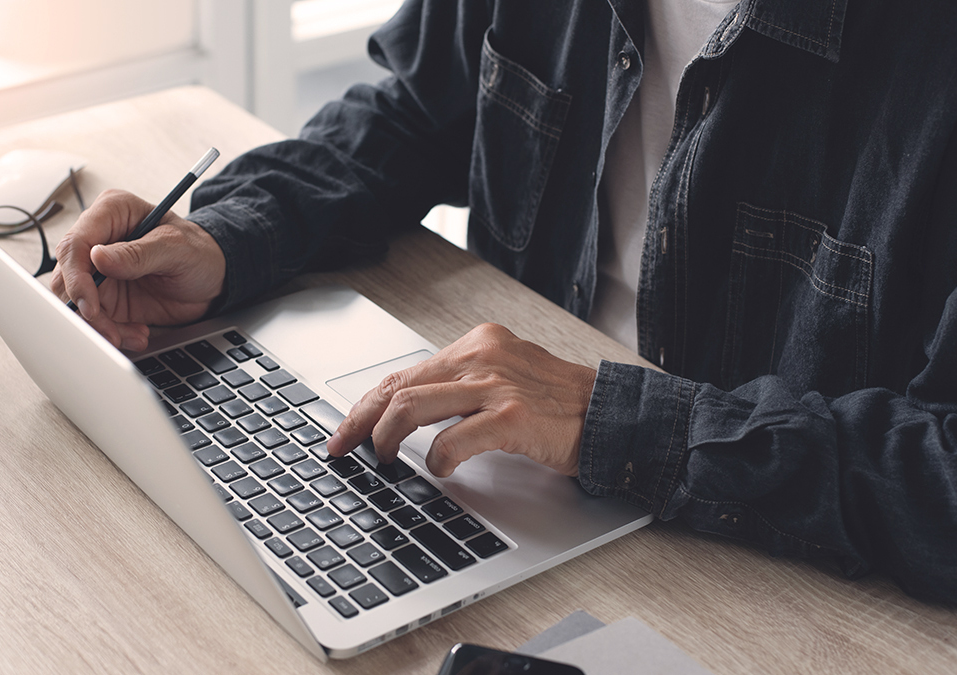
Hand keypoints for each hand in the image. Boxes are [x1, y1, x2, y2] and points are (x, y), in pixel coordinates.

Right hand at [50, 189, 226, 350]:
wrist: (214, 279)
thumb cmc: (200, 251)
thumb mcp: (176, 248)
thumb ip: (138, 253)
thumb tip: (98, 257)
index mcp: (112, 213)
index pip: (76, 243)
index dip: (76, 277)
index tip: (90, 305)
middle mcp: (100, 240)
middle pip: (67, 275)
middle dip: (85, 309)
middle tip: (110, 330)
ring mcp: (100, 270)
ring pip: (75, 302)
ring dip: (99, 326)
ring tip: (130, 335)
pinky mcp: (106, 296)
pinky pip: (94, 319)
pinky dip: (112, 333)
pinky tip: (135, 334)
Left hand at [325, 323, 595, 477]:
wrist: (612, 415)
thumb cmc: (558, 405)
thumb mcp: (504, 379)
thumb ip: (461, 389)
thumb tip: (406, 415)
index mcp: (477, 345)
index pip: (405, 373)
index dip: (367, 404)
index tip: (345, 429)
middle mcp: (482, 357)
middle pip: (399, 386)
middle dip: (361, 421)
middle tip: (344, 447)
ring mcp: (497, 385)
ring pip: (413, 407)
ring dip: (387, 438)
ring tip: (384, 459)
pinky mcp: (513, 417)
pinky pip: (454, 440)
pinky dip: (437, 459)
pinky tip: (439, 470)